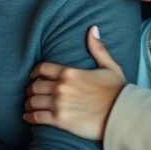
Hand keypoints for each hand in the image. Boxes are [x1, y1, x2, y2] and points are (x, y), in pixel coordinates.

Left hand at [24, 25, 126, 140]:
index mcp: (70, 72)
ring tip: (30, 106)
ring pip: (33, 101)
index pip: (42, 68)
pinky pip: (36, 117)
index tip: (34, 76)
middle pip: (35, 86)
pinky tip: (29, 117)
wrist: (121, 115)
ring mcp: (58, 104)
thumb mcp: (110, 67)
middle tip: (32, 93)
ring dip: (29, 103)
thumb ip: (98, 48)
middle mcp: (61, 87)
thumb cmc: (118, 92)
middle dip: (32, 89)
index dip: (35, 72)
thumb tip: (93, 29)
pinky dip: (30, 117)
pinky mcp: (59, 120)